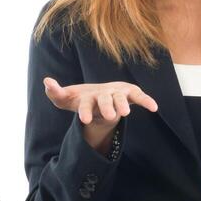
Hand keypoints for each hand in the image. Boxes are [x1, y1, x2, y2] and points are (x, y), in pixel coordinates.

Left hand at [43, 78, 158, 151]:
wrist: (98, 95)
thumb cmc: (81, 99)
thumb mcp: (66, 99)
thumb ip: (55, 93)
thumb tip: (46, 80)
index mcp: (88, 96)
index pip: (86, 104)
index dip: (85, 111)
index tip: (83, 120)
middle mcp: (103, 93)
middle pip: (105, 99)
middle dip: (106, 107)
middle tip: (108, 116)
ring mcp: (117, 93)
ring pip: (120, 98)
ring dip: (122, 104)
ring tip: (124, 114)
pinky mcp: (129, 94)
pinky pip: (139, 97)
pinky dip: (146, 100)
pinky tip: (154, 108)